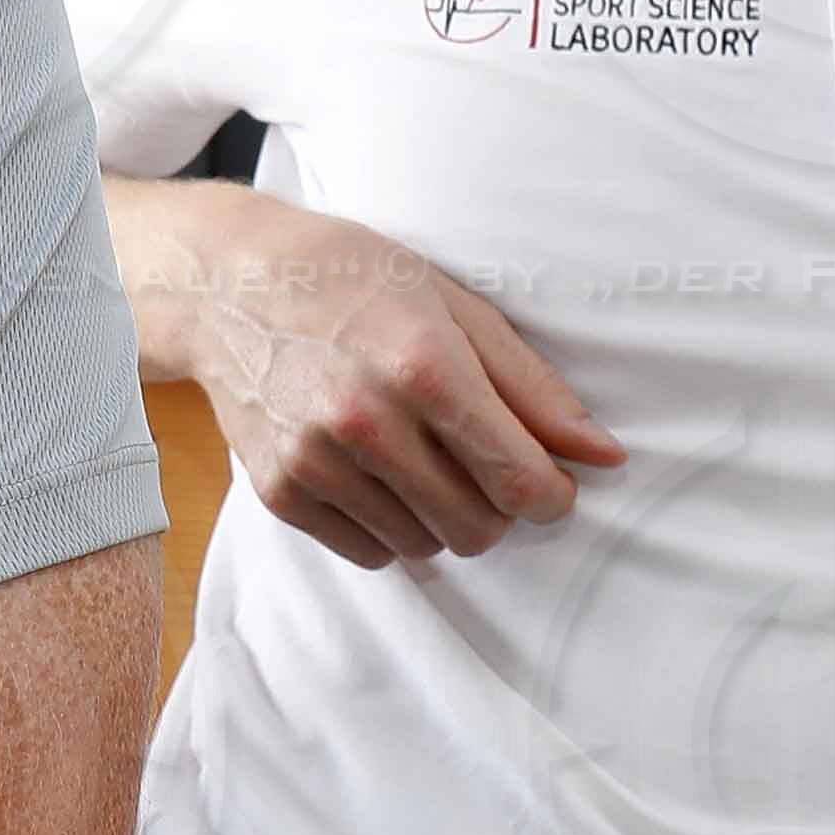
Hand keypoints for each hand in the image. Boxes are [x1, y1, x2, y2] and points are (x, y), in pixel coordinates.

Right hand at [149, 186, 622, 567]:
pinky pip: (369, 553)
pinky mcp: (280, 492)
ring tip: (421, 460)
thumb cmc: (357, 282)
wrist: (230, 285)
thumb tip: (604, 456)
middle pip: (477, 528)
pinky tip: (377, 475)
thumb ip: (534, 389)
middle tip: (483, 469)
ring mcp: (316, 462)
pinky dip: (388, 528)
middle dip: (498, 510)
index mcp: (425, 367)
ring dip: (440, 518)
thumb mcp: (456, 307)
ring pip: (424, 546)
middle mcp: (367, 421)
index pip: (519, 480)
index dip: (552, 495)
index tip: (550, 484)